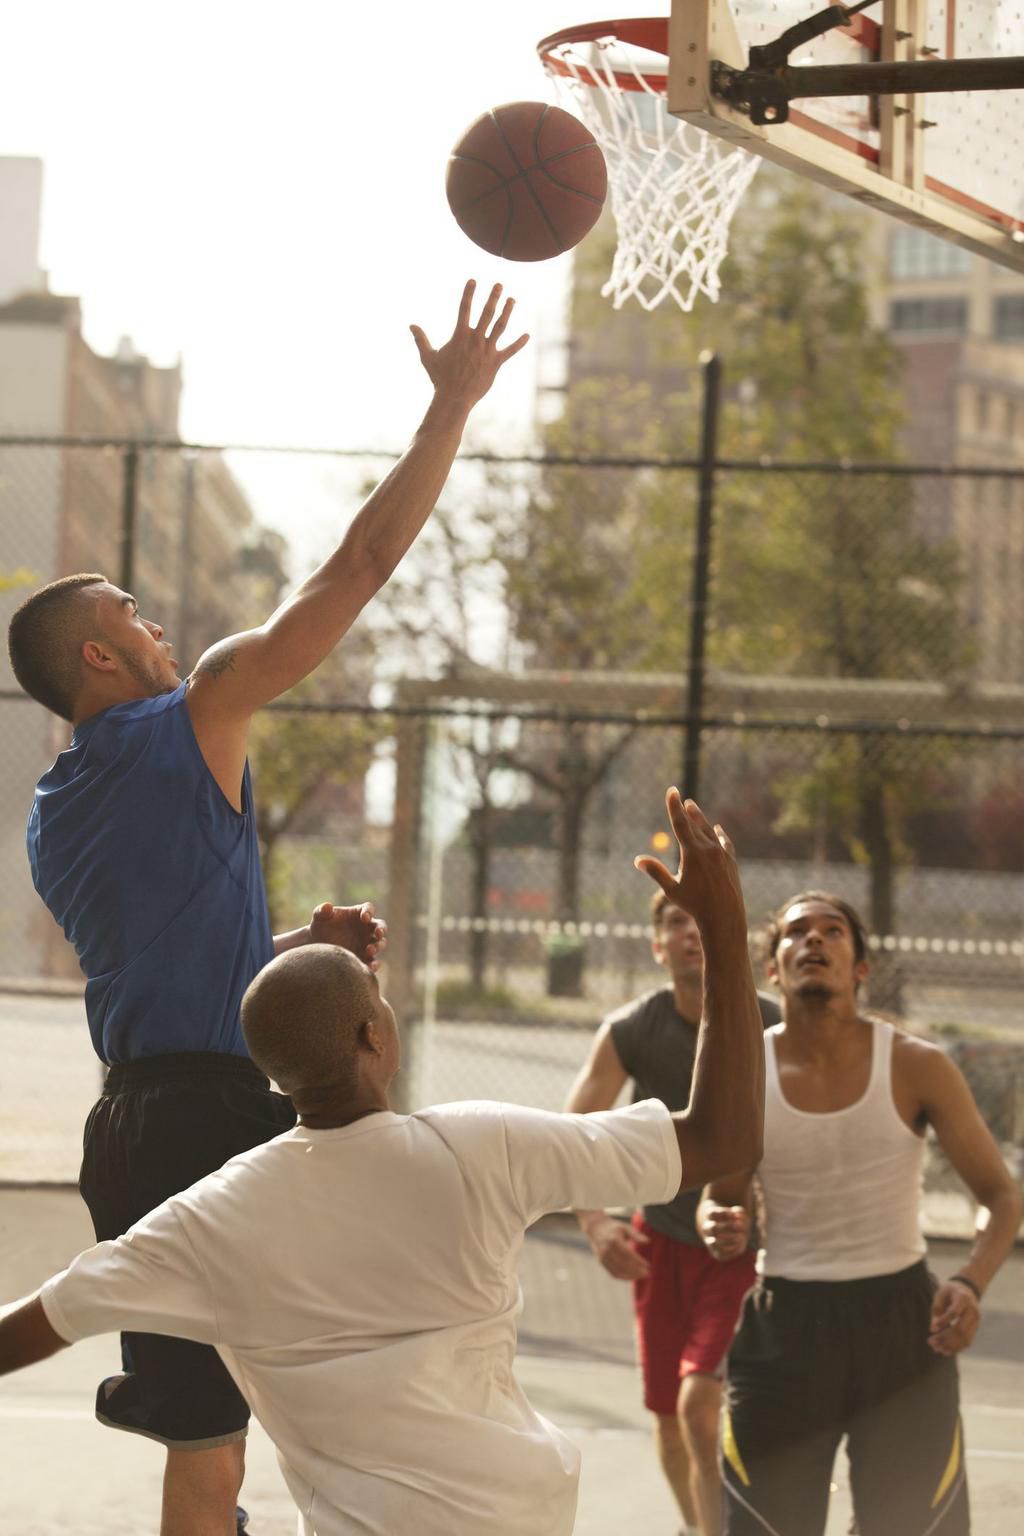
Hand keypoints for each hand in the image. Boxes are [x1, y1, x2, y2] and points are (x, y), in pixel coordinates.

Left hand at [309, 902, 386, 971]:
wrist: (317, 946)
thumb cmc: (320, 927)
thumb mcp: (319, 918)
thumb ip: (322, 911)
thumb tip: (327, 906)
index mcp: (358, 913)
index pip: (368, 909)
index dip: (369, 912)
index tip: (364, 917)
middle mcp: (366, 928)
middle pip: (380, 926)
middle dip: (381, 930)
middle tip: (377, 933)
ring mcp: (368, 943)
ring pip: (380, 943)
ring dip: (378, 946)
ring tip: (369, 950)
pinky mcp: (365, 958)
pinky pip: (374, 961)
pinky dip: (374, 965)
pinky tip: (369, 967)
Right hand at [410, 280, 528, 409]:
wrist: (454, 397)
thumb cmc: (440, 378)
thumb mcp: (428, 357)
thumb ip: (421, 339)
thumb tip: (411, 326)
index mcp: (460, 335)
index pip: (464, 308)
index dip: (469, 293)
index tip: (473, 280)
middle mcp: (475, 339)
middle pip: (486, 313)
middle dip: (493, 297)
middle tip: (499, 285)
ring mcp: (487, 350)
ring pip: (500, 326)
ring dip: (507, 311)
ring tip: (512, 300)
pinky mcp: (495, 362)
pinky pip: (510, 351)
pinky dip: (519, 343)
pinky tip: (527, 335)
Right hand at [582, 1215, 650, 1280]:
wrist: (595, 1228)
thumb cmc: (614, 1228)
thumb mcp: (625, 1227)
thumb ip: (636, 1235)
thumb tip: (648, 1241)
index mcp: (614, 1240)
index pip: (628, 1254)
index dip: (638, 1261)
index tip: (648, 1265)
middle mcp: (607, 1250)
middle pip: (623, 1264)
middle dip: (636, 1270)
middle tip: (647, 1273)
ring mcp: (603, 1257)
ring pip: (618, 1271)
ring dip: (631, 1276)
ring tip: (641, 1276)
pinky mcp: (601, 1262)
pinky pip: (613, 1273)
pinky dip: (623, 1277)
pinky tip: (632, 1277)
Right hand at [634, 789, 744, 934]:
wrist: (725, 917)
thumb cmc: (694, 905)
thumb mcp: (672, 890)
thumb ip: (656, 872)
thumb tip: (638, 860)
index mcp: (692, 852)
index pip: (680, 823)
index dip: (674, 806)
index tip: (672, 790)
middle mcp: (708, 849)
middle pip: (695, 824)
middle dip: (686, 810)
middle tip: (681, 797)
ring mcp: (721, 854)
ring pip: (709, 831)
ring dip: (700, 819)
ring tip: (693, 807)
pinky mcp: (730, 861)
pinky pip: (724, 843)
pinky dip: (720, 834)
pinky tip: (717, 829)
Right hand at [701, 1205, 749, 1261]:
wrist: (732, 1233)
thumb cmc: (736, 1220)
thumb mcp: (740, 1214)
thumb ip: (740, 1213)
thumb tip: (738, 1217)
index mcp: (710, 1216)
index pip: (712, 1214)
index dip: (724, 1214)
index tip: (735, 1215)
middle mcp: (707, 1229)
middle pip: (713, 1228)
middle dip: (728, 1227)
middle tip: (741, 1227)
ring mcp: (710, 1242)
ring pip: (713, 1243)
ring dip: (730, 1240)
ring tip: (741, 1237)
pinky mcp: (717, 1253)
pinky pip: (720, 1255)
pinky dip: (732, 1250)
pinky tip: (741, 1245)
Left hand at [928, 1278, 980, 1356]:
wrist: (967, 1290)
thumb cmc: (949, 1292)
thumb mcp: (940, 1294)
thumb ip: (936, 1309)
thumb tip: (933, 1329)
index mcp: (963, 1298)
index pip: (954, 1313)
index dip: (942, 1322)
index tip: (931, 1330)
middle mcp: (973, 1310)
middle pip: (960, 1329)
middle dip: (945, 1338)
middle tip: (931, 1342)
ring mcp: (977, 1321)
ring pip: (965, 1338)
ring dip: (950, 1346)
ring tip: (936, 1349)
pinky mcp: (976, 1329)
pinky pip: (968, 1342)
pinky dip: (957, 1348)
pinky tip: (945, 1351)